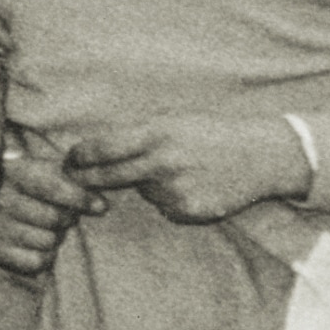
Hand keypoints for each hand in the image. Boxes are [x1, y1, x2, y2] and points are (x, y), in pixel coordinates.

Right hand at [0, 131, 102, 276]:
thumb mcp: (47, 172)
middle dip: (65, 219)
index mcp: (12, 169)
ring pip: (47, 241)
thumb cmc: (31, 188)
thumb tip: (101, 206)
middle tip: (61, 216)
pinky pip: (36, 260)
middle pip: (53, 217)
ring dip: (53, 238)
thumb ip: (73, 181)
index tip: (100, 206)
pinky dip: (43, 257)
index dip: (78, 197)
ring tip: (44, 229)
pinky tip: (35, 245)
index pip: (50, 184)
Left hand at [66, 114, 311, 224]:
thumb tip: (94, 145)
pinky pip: (165, 206)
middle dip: (88, 179)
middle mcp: (163, 162)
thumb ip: (136, 132)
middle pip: (109, 176)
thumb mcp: (171, 119)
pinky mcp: (190, 211)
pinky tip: (191, 184)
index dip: (79, 157)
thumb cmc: (210, 131)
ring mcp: (177, 189)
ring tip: (177, 169)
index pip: (102, 148)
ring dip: (145, 184)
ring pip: (141, 191)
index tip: (68, 160)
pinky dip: (169, 198)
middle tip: (75, 178)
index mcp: (155, 133)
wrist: (261, 155)